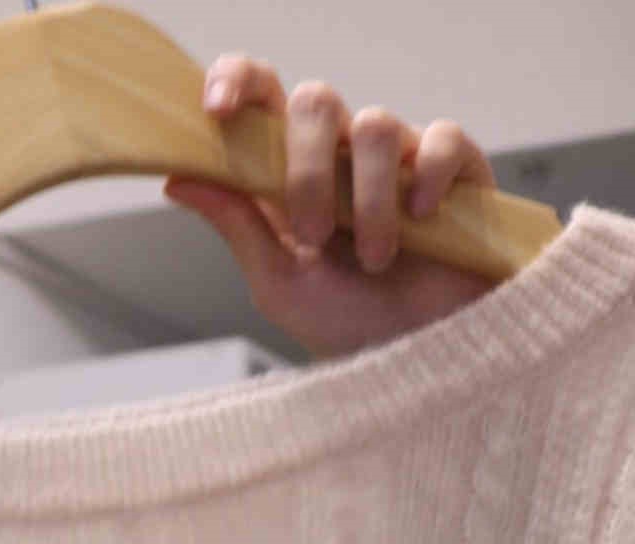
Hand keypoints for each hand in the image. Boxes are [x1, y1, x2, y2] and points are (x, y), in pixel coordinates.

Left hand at [163, 56, 497, 360]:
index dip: (238, 82)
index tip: (217, 110)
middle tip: (313, 235)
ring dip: (368, 202)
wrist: (420, 370)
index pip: (264, 97)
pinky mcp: (456, 171)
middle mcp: (345, 156)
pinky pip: (441, 140)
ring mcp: (400, 159)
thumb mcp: (281, 286)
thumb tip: (178, 177)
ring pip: (374, 126)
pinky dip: (427, 177)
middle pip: (316, 100)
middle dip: (306, 168)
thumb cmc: (352, 331)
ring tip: (375, 262)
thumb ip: (237, 226)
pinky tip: (421, 221)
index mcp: (295, 173)